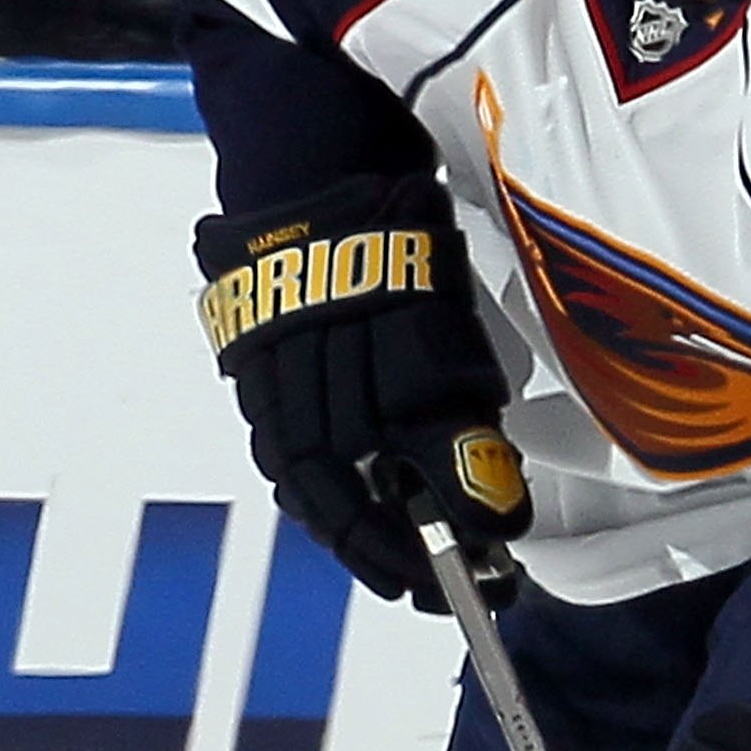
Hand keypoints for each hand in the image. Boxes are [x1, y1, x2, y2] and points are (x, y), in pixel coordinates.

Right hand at [194, 173, 527, 602]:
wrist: (308, 157)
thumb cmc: (400, 230)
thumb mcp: (450, 305)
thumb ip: (466, 396)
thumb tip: (486, 497)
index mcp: (402, 338)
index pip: (436, 453)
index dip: (467, 512)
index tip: (500, 552)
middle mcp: (337, 362)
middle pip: (368, 486)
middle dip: (408, 551)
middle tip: (449, 593)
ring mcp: (282, 368)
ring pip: (313, 483)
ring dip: (355, 541)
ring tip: (395, 578)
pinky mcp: (250, 369)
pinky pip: (279, 456)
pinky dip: (313, 501)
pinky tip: (340, 528)